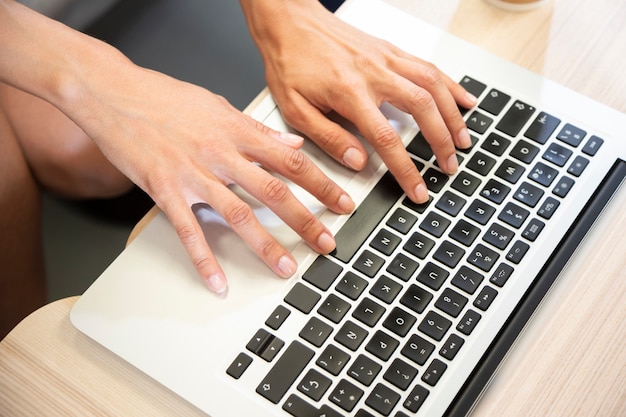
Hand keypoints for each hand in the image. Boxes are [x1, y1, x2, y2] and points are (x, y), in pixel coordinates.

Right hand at [65, 56, 354, 293]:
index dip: (321, 183)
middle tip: (327, 244)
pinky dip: (204, 258)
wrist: (113, 92)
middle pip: (274, 192)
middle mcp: (221, 153)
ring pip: (237, 214)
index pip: (291, 160)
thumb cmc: (165, 97)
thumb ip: (257, 128)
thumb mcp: (219, 105)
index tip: (342, 203)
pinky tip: (217, 281)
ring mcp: (193, 173)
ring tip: (286, 268)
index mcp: (238, 131)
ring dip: (265, 245)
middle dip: (305, 221)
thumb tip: (293, 141)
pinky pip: (188, 230)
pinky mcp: (164, 189)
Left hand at [241, 0, 476, 202]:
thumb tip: (358, 162)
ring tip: (465, 140)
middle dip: (442, 142)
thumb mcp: (295, 109)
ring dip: (453, 115)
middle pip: (422, 109)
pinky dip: (450, 84)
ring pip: (433, 85)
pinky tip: (463, 99)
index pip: (387, 139)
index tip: (418, 189)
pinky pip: (428, 67)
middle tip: (450, 167)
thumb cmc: (290, 62)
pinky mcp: (391, 50)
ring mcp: (386, 59)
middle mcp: (374, 73)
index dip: (406, 168)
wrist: (290, 21)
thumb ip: (328, 137)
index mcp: (350, 92)